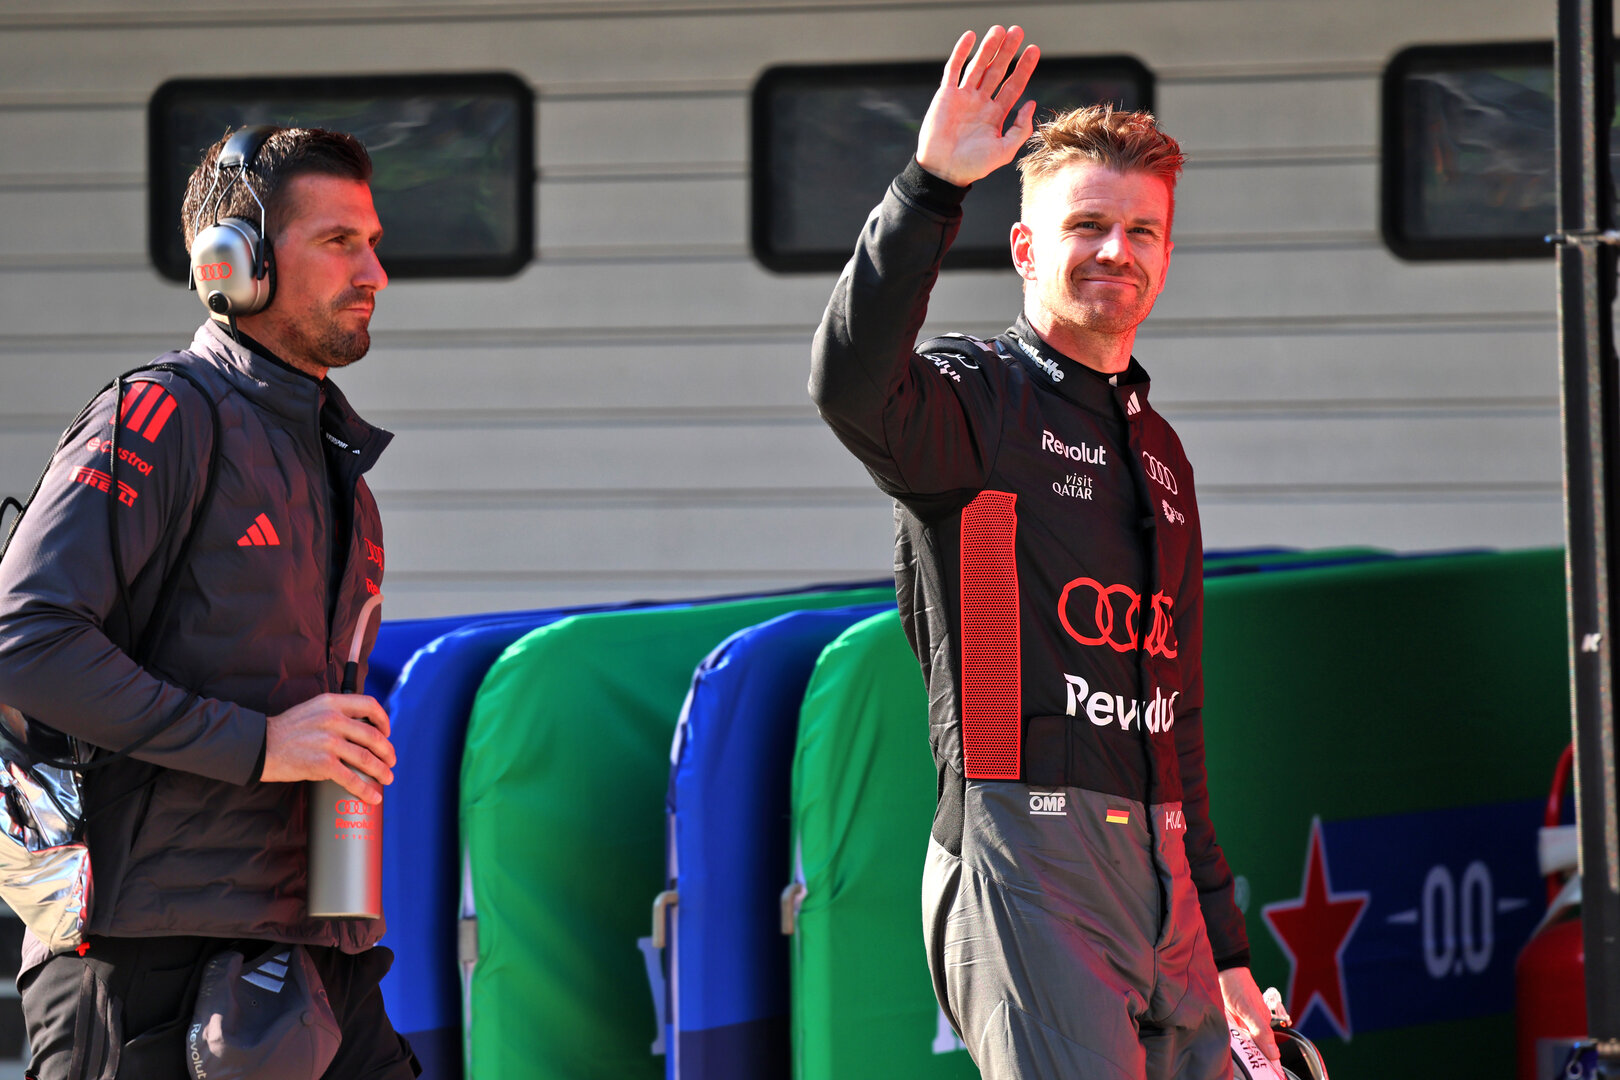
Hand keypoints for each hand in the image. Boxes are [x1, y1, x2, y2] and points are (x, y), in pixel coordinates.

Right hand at [262, 693, 395, 803]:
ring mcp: (328, 742)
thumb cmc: (286, 731)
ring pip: (366, 758)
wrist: (259, 746)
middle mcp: (333, 719)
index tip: (387, 732)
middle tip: (391, 761)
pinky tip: (372, 796)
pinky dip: (365, 789)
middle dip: (387, 751)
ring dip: (381, 771)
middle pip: (373, 736)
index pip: (369, 705)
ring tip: (387, 778)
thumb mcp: (312, 710)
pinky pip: (351, 778)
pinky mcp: (322, 763)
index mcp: (332, 703)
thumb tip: (360, 728)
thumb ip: (335, 713)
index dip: (383, 720)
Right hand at [916, 25, 1040, 186]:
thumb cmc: (973, 166)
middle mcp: (981, 103)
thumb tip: (1030, 104)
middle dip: (1008, 51)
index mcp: (996, 115)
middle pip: (997, 71)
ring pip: (978, 66)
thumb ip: (1020, 128)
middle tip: (1017, 31)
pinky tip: (970, 37)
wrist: (943, 171)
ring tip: (999, 30)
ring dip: (988, 47)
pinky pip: (954, 69)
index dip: (1023, 68)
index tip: (1033, 50)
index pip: (1013, 86)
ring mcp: (963, 97)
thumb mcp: (1004, 151)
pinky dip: (961, 52)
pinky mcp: (946, 95)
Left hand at [1220, 966, 1282, 1074]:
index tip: (1268, 1076)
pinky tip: (1226, 1045)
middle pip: (1254, 1048)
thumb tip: (1274, 1055)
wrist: (1225, 968)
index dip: (1266, 1064)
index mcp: (1262, 1024)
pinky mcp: (1232, 1017)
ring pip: (1242, 1042)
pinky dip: (1231, 1040)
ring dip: (1239, 1050)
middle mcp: (1254, 1024)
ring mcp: (1243, 1021)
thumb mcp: (1250, 1010)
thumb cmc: (1238, 987)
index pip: (1267, 1050)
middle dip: (1251, 1059)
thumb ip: (1262, 1031)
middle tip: (1248, 1071)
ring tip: (1238, 1061)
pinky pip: (1233, 1034)